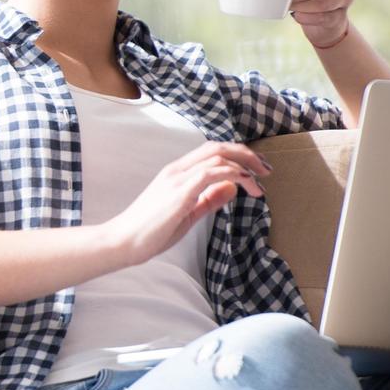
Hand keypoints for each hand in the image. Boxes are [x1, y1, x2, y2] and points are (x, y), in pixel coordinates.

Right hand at [104, 141, 271, 265]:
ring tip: (261, 182)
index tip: (256, 171)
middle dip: (246, 155)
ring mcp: (177, 178)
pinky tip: (246, 184)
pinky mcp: (180, 191)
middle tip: (266, 170)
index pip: (210, 152)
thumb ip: (209, 199)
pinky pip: (211, 172)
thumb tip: (232, 187)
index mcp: (176, 173)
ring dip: (245, 165)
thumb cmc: (150, 232)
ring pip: (217, 156)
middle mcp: (177, 170)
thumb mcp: (187, 214)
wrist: (123, 242)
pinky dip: (233, 174)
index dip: (237, 156)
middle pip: (217, 147)